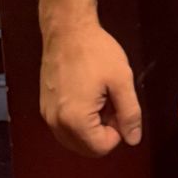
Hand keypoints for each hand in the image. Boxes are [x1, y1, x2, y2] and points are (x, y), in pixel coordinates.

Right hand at [40, 23, 141, 156]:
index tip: (120, 108)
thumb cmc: (96, 52)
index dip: (118, 132)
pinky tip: (87, 95)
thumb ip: (130, 113)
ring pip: (74, 139)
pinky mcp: (45, 106)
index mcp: (75, 120)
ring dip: (91, 127)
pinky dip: (78, 120)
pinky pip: (64, 126)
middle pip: (85, 148)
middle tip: (111, 103)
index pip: (101, 148)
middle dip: (103, 132)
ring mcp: (47, 114)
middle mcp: (56, 123)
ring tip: (100, 98)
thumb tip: (133, 140)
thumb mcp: (122, 81)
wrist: (67, 30)